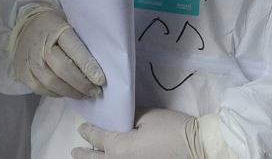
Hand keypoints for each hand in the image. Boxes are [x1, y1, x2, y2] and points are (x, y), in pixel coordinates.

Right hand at [10, 8, 105, 98]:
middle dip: (82, 84)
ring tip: (85, 95)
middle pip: (62, 69)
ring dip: (72, 92)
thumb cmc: (54, 28)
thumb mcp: (68, 26)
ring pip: (52, 83)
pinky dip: (57, 93)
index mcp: (55, 29)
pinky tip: (67, 92)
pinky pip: (41, 89)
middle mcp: (40, 45)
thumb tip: (96, 70)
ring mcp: (29, 60)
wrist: (26, 26)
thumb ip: (80, 44)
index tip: (101, 80)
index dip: (88, 66)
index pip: (74, 49)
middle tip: (95, 91)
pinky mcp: (22, 72)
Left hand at [73, 109, 219, 158]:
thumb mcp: (147, 116)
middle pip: (96, 158)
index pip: (97, 137)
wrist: (197, 148)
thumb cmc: (172, 129)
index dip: (87, 131)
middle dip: (84, 154)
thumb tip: (119, 118)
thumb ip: (127, 116)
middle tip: (75, 152)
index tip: (81, 128)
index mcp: (118, 147)